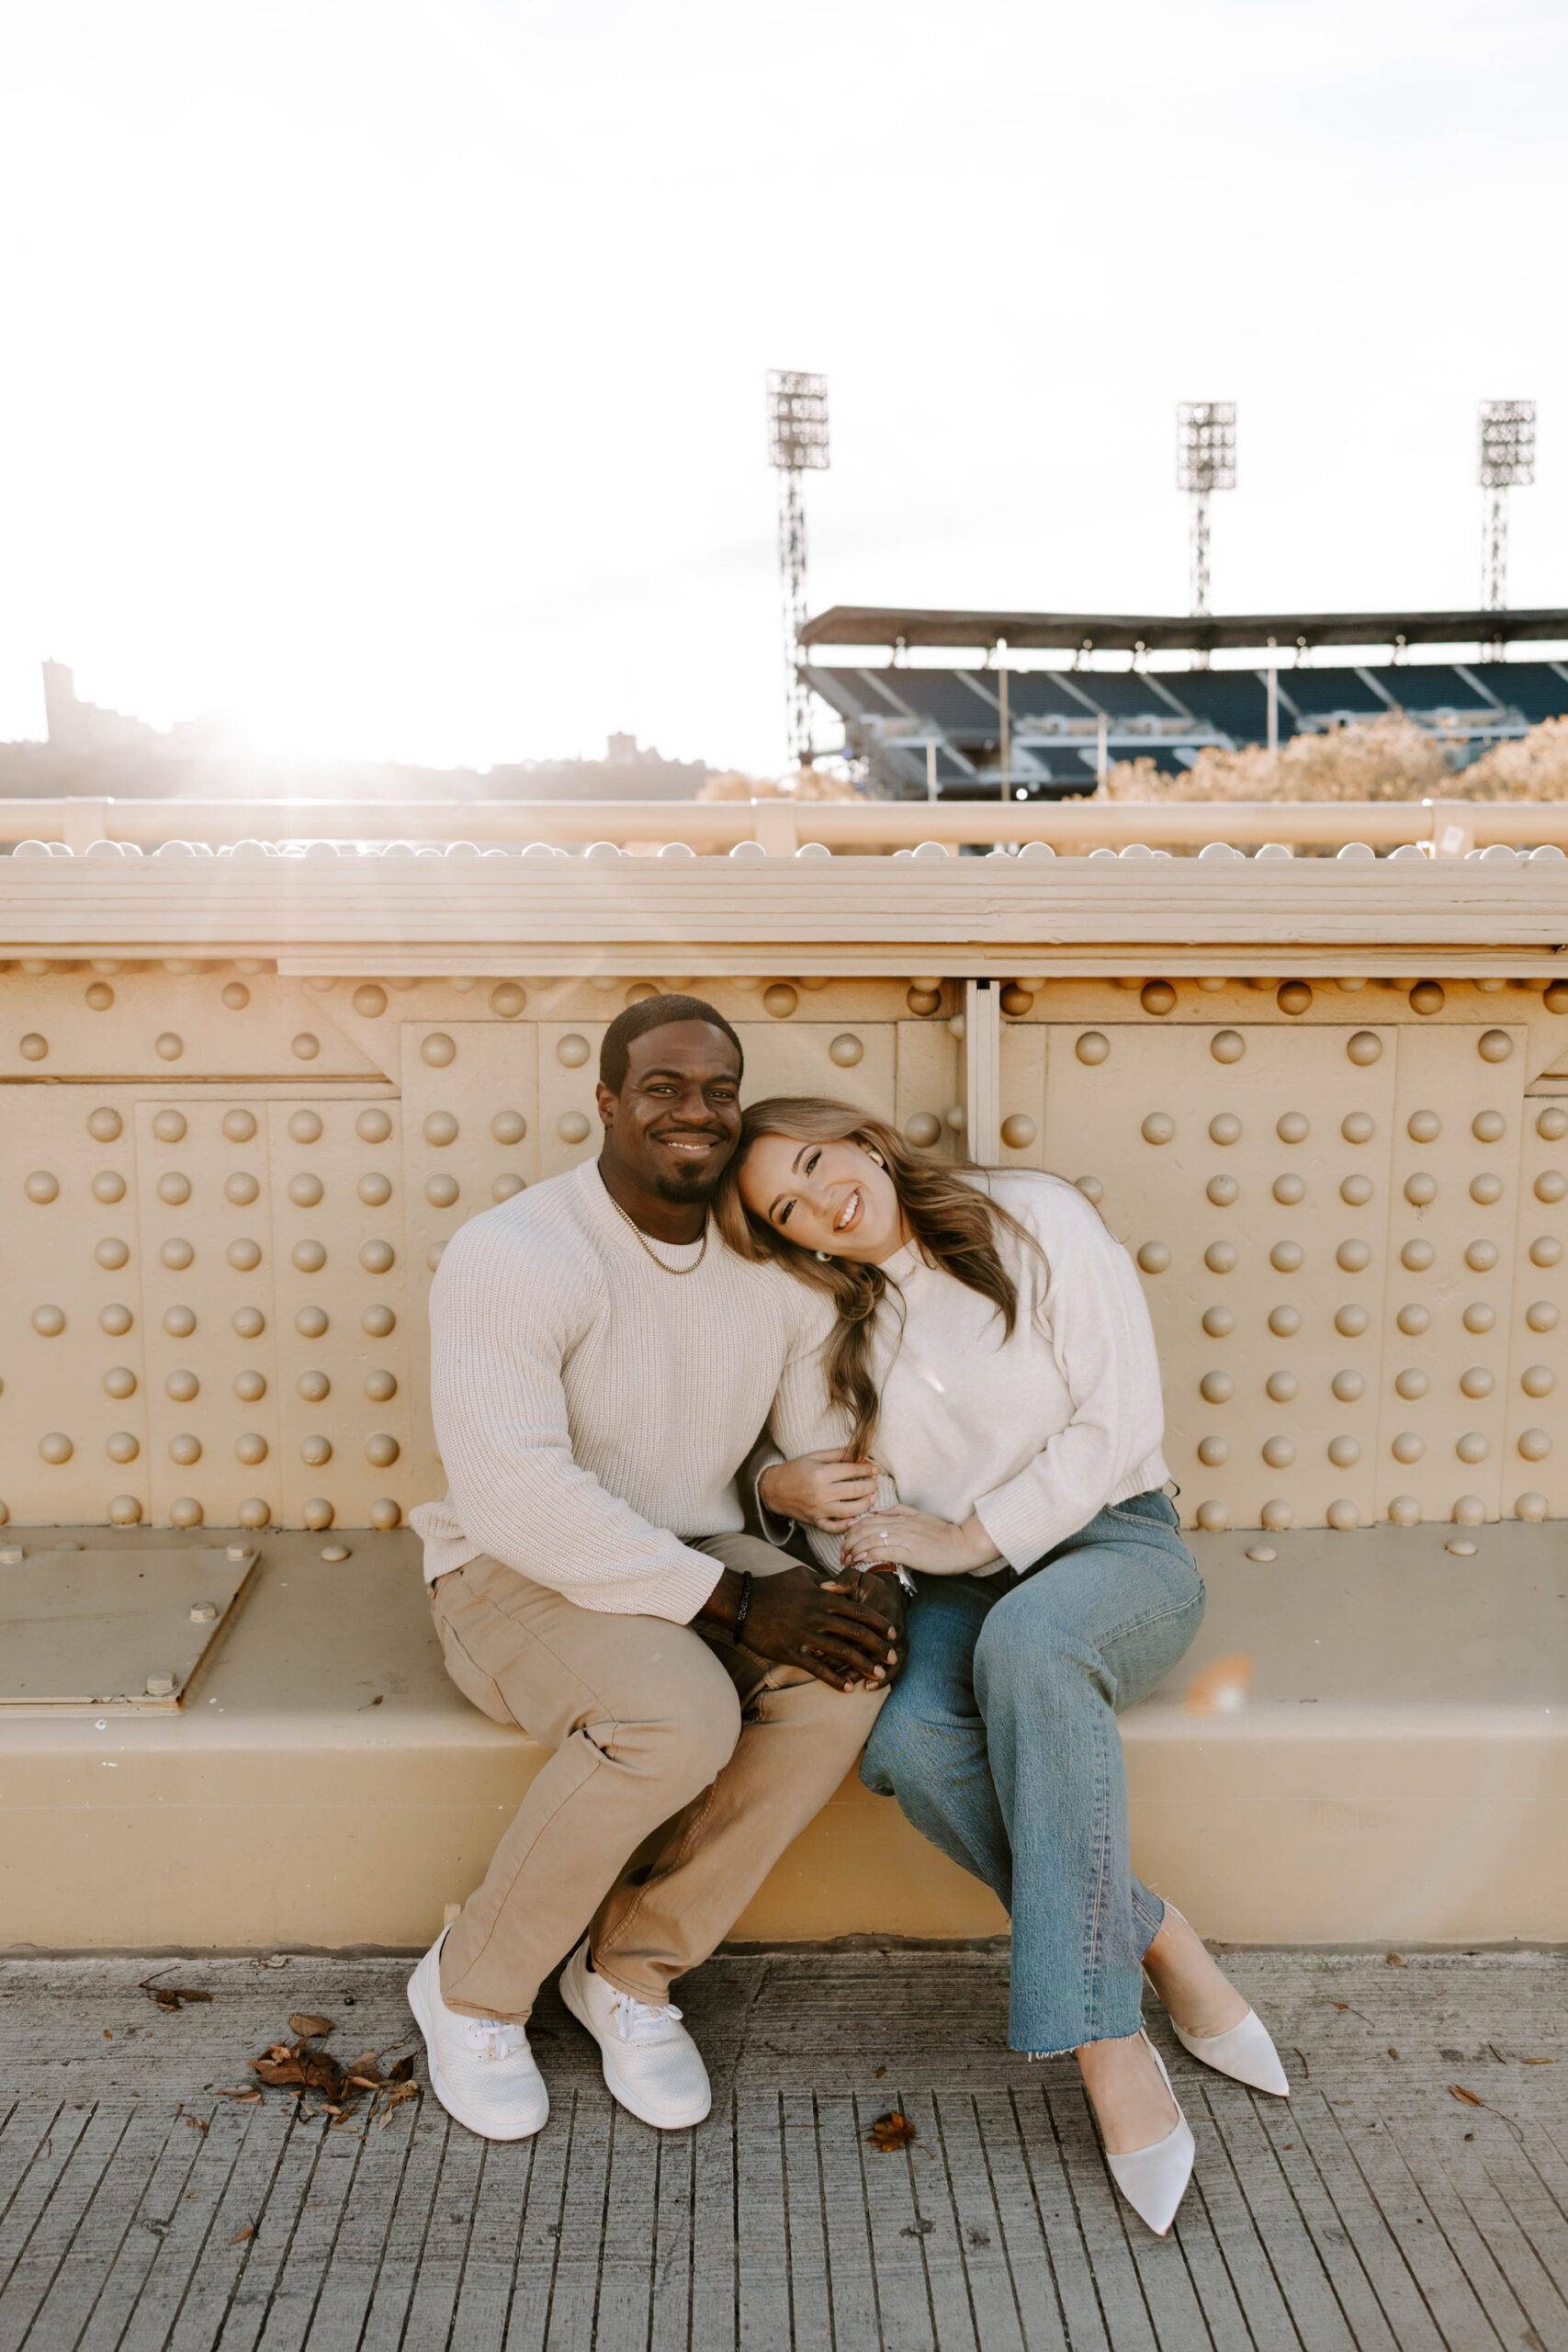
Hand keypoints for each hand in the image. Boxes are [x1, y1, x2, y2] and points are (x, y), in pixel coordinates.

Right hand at [695, 1563, 903, 1694]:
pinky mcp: (791, 1651)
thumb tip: (840, 1584)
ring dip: (863, 1665)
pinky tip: (847, 1689)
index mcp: (823, 1597)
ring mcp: (805, 1634)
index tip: (892, 1633)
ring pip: (842, 1652)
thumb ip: (824, 1581)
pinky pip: (817, 1668)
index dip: (879, 1623)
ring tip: (879, 1676)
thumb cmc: (773, 1587)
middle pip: (857, 1633)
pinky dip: (834, 1679)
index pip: (859, 1611)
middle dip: (878, 1647)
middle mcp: (818, 1615)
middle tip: (893, 1657)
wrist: (742, 1602)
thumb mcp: (802, 1575)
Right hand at [758, 1448, 879, 1532]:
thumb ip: (837, 1455)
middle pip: (855, 1490)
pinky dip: (847, 1526)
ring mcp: (819, 1509)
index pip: (851, 1470)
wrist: (774, 1489)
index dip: (867, 1468)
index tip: (875, 1468)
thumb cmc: (795, 1470)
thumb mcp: (814, 1457)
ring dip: (866, 1504)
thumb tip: (860, 1455)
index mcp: (820, 1473)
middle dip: (870, 1485)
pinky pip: (834, 1528)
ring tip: (872, 1497)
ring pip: (850, 1510)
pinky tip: (857, 1519)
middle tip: (876, 1482)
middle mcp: (821, 1493)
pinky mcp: (815, 1521)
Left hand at [840, 1505, 999, 1577]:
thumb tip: (878, 1513)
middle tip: (841, 1554)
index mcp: (900, 1517)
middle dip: (847, 1542)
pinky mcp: (908, 1552)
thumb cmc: (943, 1534)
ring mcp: (903, 1538)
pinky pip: (881, 1550)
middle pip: (863, 1529)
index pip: (866, 1520)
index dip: (851, 1531)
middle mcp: (898, 1525)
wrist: (963, 1544)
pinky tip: (857, 1560)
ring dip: (853, 1550)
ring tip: (845, 1560)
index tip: (845, 1543)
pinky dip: (865, 1554)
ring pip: (868, 1539)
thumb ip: (898, 1512)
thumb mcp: (919, 1516)